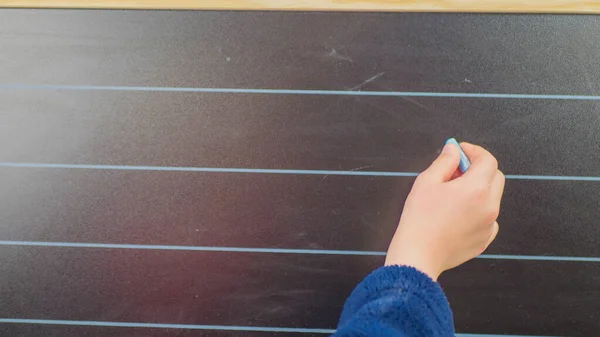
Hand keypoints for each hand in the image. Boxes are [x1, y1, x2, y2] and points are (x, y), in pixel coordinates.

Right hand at [385, 142, 504, 280]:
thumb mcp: (427, 181)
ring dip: (479, 190)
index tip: (461, 151)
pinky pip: (488, 218)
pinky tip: (457, 214)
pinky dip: (478, 211)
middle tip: (457, 170)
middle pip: (496, 177)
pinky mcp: (485, 240)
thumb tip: (453, 150)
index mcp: (476, 189)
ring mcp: (489, 225)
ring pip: (492, 198)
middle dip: (479, 169)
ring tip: (453, 195)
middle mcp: (489, 206)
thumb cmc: (420, 219)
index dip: (474, 151)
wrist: (419, 254)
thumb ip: (445, 161)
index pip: (487, 160)